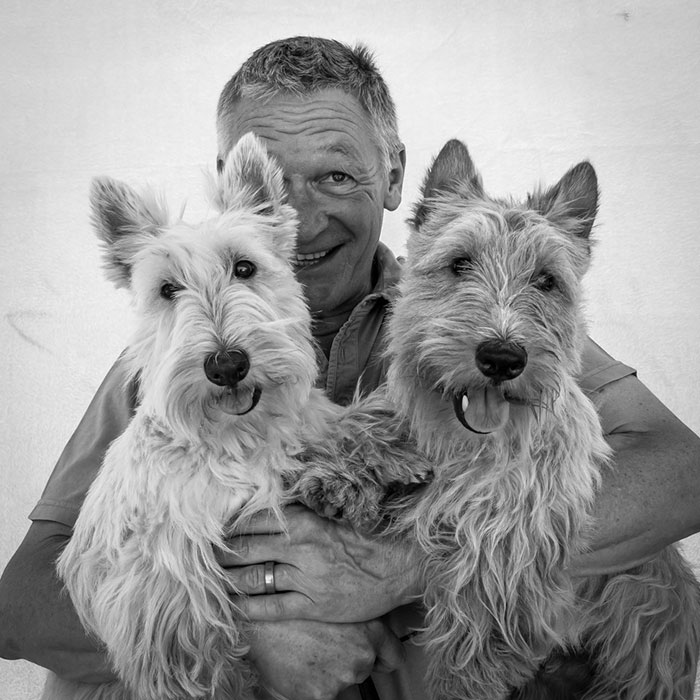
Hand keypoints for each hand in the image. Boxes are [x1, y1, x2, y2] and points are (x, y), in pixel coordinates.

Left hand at [218, 505, 421, 621]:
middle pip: (245, 548)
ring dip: (228, 579)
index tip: (211, 532)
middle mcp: (301, 545)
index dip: (227, 528)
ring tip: (211, 582)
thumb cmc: (366, 534)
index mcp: (304, 518)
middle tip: (202, 558)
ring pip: (253, 577)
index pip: (251, 520)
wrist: (401, 563)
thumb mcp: (330, 514)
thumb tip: (263, 509)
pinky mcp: (314, 604)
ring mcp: (306, 577)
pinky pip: (270, 607)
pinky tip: (231, 607)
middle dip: (219, 554)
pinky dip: (246, 607)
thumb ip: (298, 512)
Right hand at [247, 618, 404, 699]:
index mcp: (369, 630)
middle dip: (348, 658)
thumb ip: (357, 616)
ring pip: (343, 680)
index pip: (394, 655)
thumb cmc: (294, 607)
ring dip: (330, 670)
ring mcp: (342, 677)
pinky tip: (300, 663)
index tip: (377, 657)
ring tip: (308, 649)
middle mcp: (361, 656)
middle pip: (365, 667)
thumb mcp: (333, 602)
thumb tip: (370, 627)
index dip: (384, 656)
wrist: (258, 622)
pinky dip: (313, 683)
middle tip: (325, 643)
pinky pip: (324, 693)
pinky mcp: (321, 695)